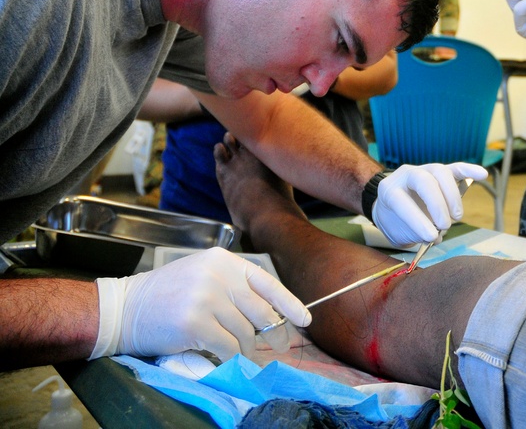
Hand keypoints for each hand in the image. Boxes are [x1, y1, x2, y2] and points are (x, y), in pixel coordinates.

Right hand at [90, 248, 309, 360]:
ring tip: (242, 356)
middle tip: (278, 348)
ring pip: (245, 332)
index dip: (289, 304)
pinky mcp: (195, 323)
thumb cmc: (166, 296)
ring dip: (246, 350)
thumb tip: (270, 317)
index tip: (305, 320)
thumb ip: (234, 290)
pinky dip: (232, 358)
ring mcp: (206, 298)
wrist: (123, 309)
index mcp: (223, 261)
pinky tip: (228, 361)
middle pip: (260, 311)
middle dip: (273, 334)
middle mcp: (217, 275)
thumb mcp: (203, 277)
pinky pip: (228, 347)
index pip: (266, 282)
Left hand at [373, 163, 487, 247]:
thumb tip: (437, 235)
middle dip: (437, 205)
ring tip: (456, 217)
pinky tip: (482, 175)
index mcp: (389, 191)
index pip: (402, 202)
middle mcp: (406, 175)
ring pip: (441, 173)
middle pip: (424, 182)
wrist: (392, 206)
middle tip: (445, 226)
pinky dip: (470, 170)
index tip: (431, 237)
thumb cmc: (395, 220)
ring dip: (452, 196)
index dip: (417, 220)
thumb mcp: (398, 230)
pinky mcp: (440, 171)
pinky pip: (456, 168)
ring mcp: (424, 170)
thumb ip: (416, 232)